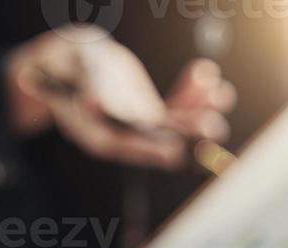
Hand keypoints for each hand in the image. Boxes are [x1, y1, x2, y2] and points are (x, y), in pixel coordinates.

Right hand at [7, 26, 234, 168]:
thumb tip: (93, 103)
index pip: (124, 145)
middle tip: (213, 126)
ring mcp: (137, 127)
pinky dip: (192, 94)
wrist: (73, 59)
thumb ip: (86, 84)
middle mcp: (119, 136)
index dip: (149, 148)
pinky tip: (206, 76)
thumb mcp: (73, 68)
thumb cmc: (65, 62)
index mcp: (93, 134)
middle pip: (155, 138)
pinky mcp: (149, 114)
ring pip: (172, 124)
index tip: (175, 149)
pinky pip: (175, 109)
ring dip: (199, 111)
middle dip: (186, 132)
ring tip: (221, 94)